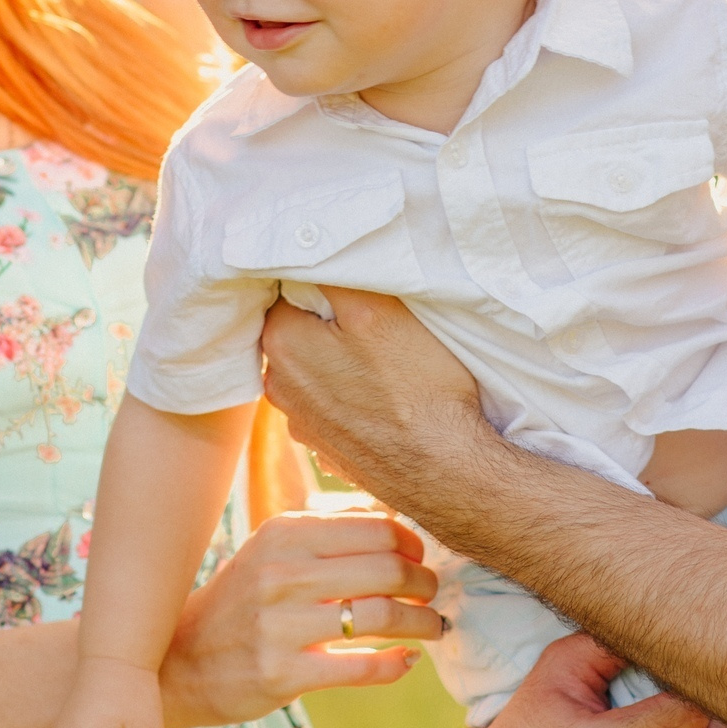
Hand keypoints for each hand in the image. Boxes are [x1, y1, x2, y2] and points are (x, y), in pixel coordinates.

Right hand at [159, 509, 440, 727]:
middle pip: (387, 570)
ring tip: (432, 625)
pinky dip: (396, 664)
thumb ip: (326, 530)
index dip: (413, 544)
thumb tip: (394, 517)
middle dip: (425, 582)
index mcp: (283, 533)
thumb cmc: (241, 599)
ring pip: (382, 617)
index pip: (376, 528)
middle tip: (433, 592)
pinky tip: (407, 659)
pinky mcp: (282, 674)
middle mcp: (281, 573)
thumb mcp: (271, 549)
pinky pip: (361, 667)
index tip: (421, 557)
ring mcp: (280, 626)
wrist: (179, 658)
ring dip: (422, 622)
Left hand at [260, 285, 491, 517]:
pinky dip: (351, 398)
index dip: (325, 285)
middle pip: (300, 331)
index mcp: (282, 344)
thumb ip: (333, 275)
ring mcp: (302, 424)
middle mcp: (279, 387)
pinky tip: (385, 401)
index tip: (358, 292)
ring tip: (386, 367)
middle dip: (330, 325)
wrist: (447, 472)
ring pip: (317, 370)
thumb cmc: (419, 386)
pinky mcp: (326, 451)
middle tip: (376, 326)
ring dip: (341, 363)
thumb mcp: (380, 309)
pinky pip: (333, 406)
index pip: (289, 290)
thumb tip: (305, 255)